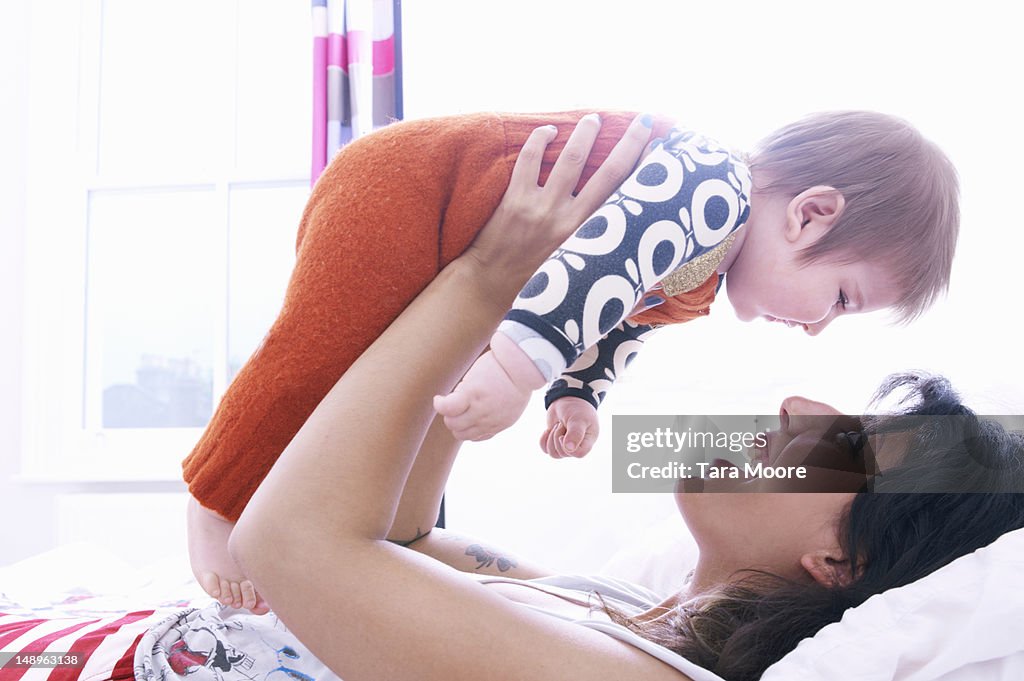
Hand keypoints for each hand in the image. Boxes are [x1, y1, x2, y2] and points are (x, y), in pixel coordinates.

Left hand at [433, 350, 531, 440]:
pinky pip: (479, 437)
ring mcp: (491, 421)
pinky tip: (475, 419)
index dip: (439, 404)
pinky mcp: (500, 426)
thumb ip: (462, 392)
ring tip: (464, 413)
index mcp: (473, 393)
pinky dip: (472, 431)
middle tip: (453, 406)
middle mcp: (481, 411)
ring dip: (459, 426)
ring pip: (464, 435)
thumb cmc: (496, 367)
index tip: (440, 399)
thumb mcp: (473, 374)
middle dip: (449, 415)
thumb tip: (452, 405)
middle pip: (453, 425)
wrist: (524, 372)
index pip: (447, 408)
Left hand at [464, 113, 654, 292]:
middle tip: (642, 121)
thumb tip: (652, 282)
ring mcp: (541, 207)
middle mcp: (569, 220)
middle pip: (609, 171)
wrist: (491, 286)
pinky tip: (549, 130)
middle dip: (629, 141)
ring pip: (571, 157)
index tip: (658, 148)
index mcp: (589, 238)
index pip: (625, 196)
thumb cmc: (538, 286)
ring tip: (593, 119)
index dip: (644, 169)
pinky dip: (540, 138)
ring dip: (586, 133)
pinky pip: (530, 159)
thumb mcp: (580, 277)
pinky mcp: (515, 199)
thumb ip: (609, 268)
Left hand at [540, 396, 599, 458]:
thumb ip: (575, 434)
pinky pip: (545, 449)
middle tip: (562, 423)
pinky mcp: (555, 442)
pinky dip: (543, 440)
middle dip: (558, 436)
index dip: (568, 446)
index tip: (565, 431)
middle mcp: (577, 446)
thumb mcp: (577, 419)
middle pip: (563, 453)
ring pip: (553, 454)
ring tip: (558, 425)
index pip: (578, 454)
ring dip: (551, 438)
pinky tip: (547, 430)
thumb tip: (569, 448)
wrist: (567, 399)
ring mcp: (565, 445)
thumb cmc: (577, 408)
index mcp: (587, 441)